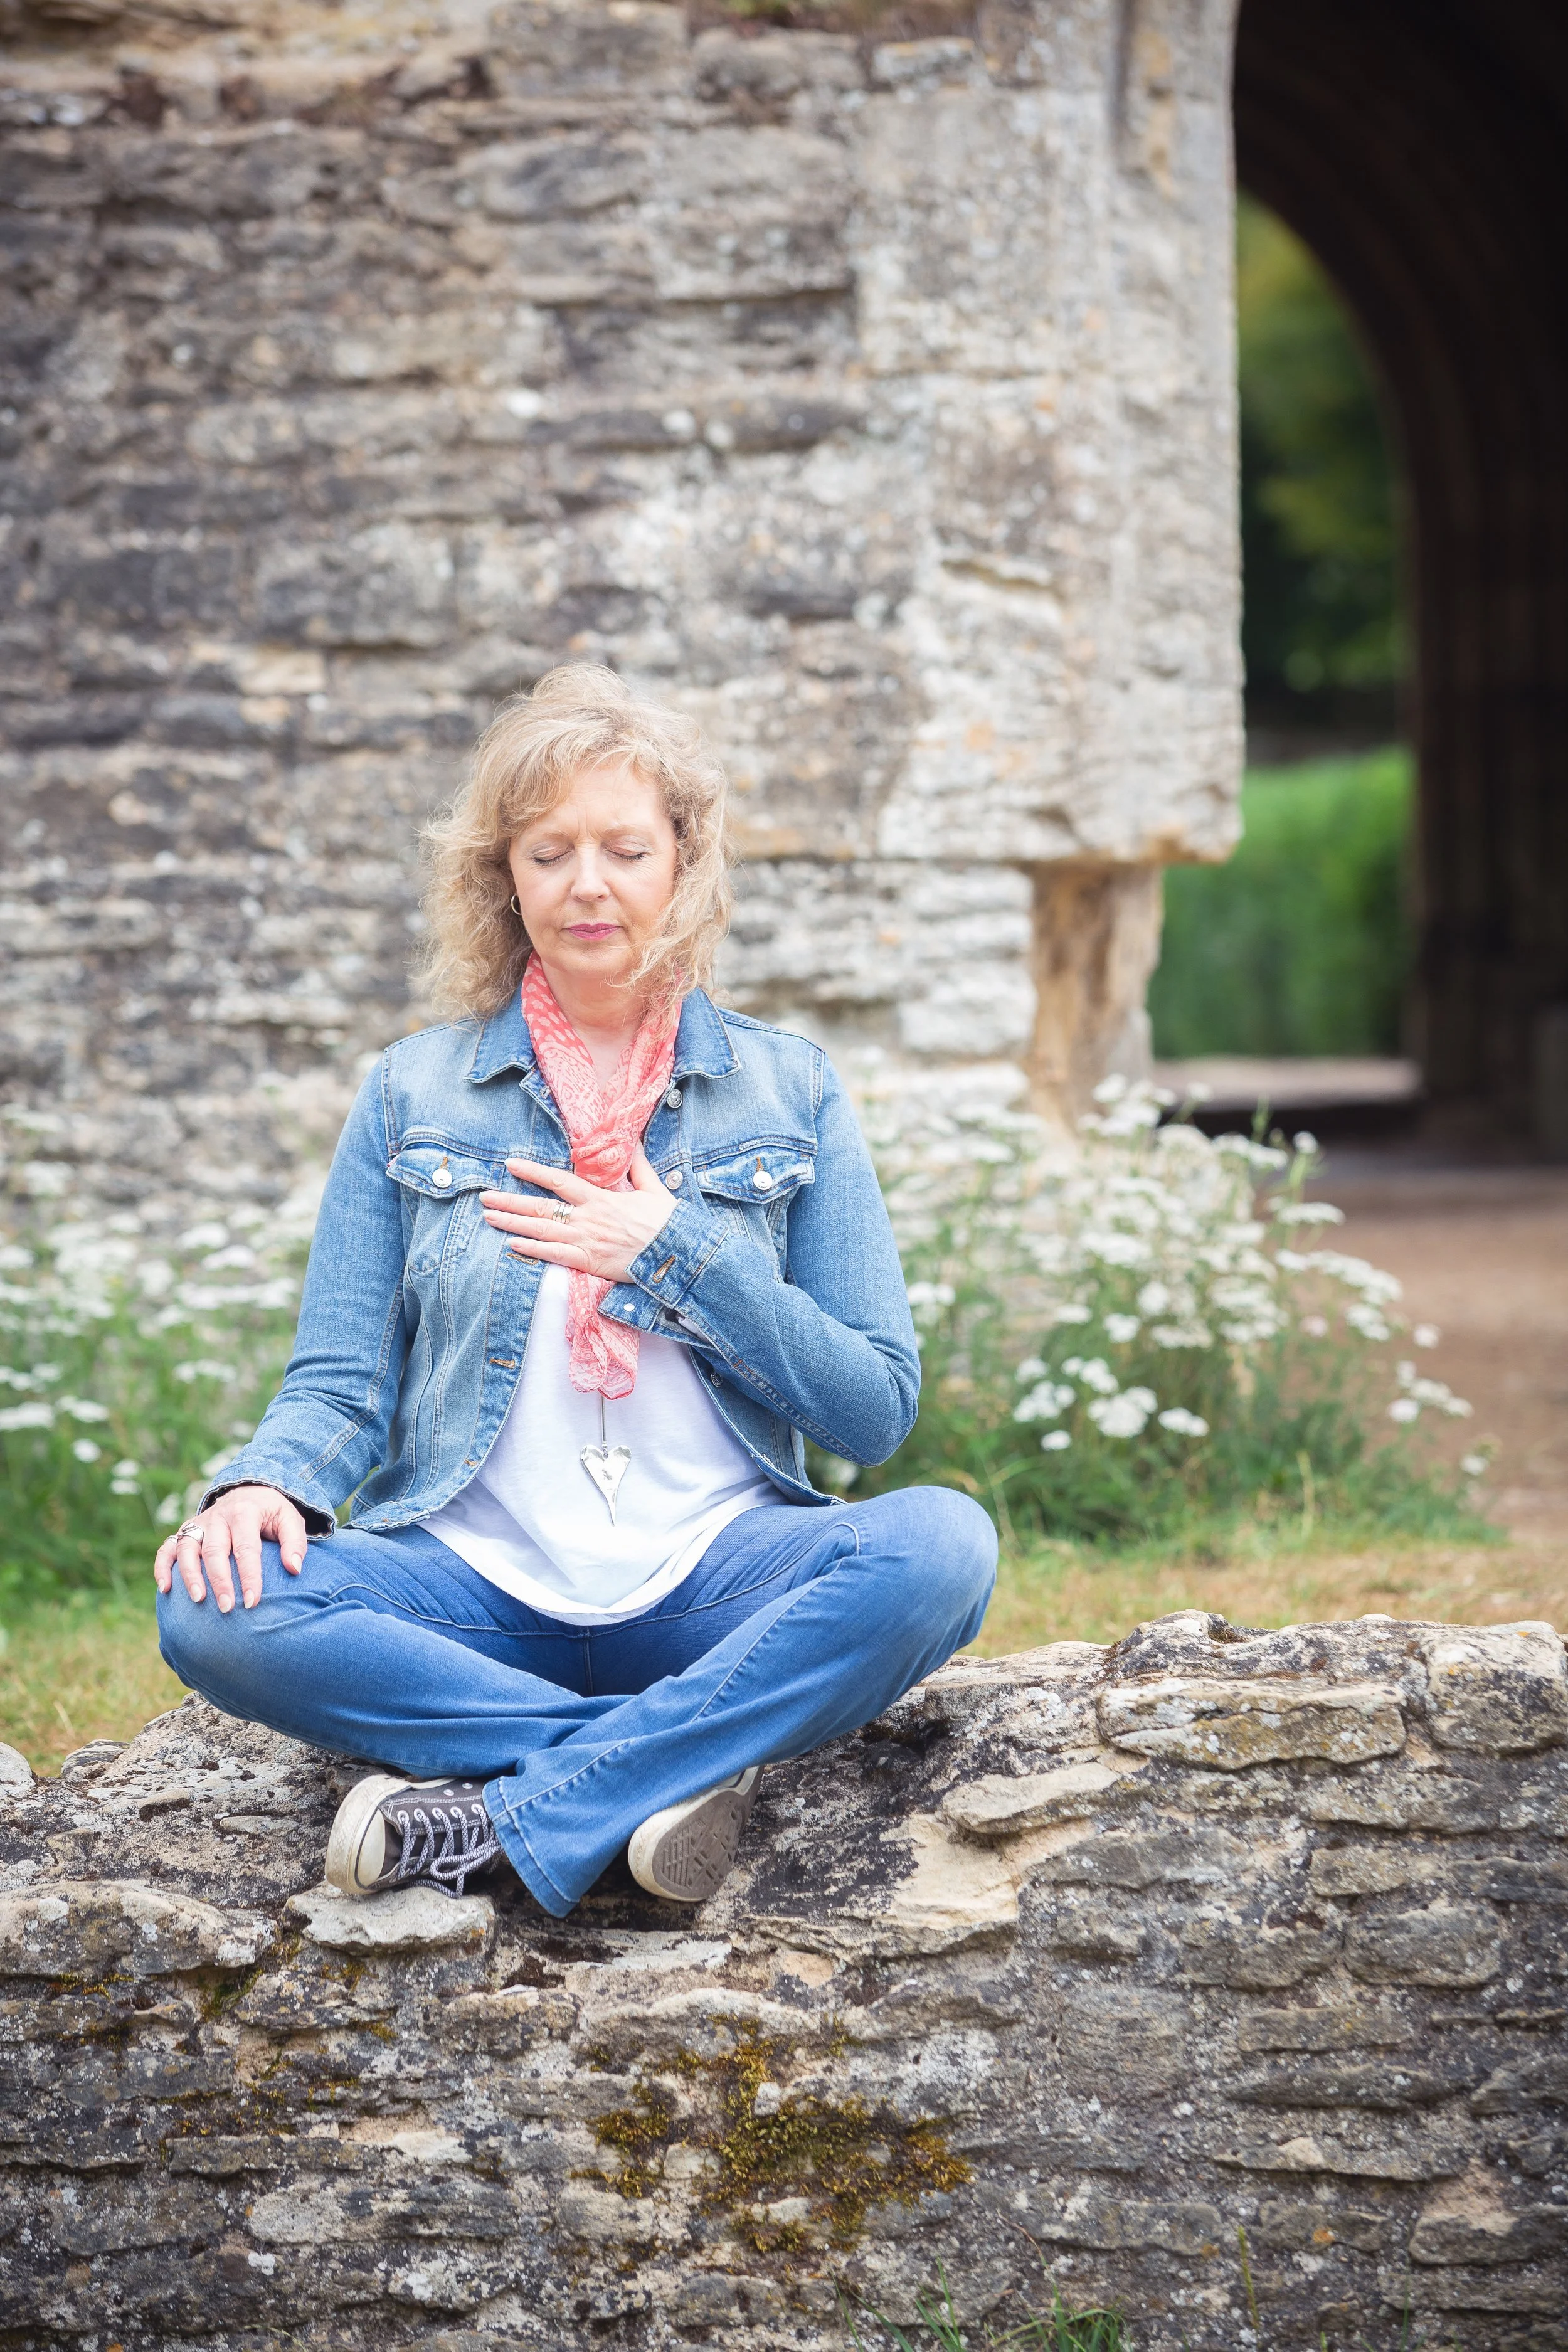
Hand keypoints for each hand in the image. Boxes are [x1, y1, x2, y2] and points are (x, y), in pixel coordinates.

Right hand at [154, 1484, 308, 1613]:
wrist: (249, 1489)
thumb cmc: (271, 1512)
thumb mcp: (290, 1518)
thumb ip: (295, 1542)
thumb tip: (294, 1569)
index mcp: (245, 1513)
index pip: (246, 1548)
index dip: (249, 1576)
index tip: (253, 1602)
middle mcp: (218, 1516)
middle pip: (215, 1550)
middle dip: (220, 1581)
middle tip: (226, 1608)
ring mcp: (199, 1524)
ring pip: (187, 1548)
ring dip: (189, 1575)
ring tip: (198, 1600)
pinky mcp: (186, 1530)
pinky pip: (167, 1547)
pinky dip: (162, 1566)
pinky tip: (166, 1589)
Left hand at [481, 1147, 675, 1282]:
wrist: (678, 1254)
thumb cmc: (667, 1222)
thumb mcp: (654, 1189)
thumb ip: (638, 1166)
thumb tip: (632, 1140)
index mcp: (601, 1198)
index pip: (559, 1181)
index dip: (533, 1172)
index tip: (510, 1165)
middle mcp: (588, 1218)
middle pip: (540, 1208)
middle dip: (510, 1202)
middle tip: (485, 1198)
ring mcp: (586, 1241)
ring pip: (541, 1232)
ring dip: (512, 1224)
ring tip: (489, 1218)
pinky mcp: (588, 1263)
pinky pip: (554, 1256)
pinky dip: (532, 1251)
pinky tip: (512, 1246)